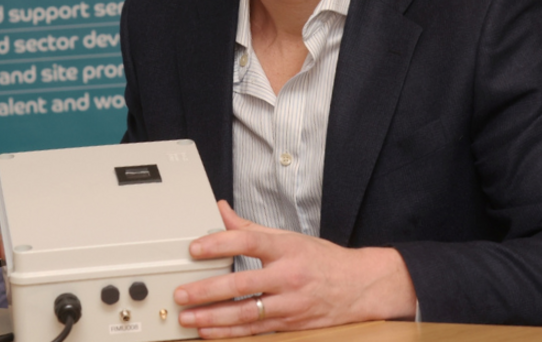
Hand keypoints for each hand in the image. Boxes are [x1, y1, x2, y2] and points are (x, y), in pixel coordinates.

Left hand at [174, 201, 416, 337]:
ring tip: (189, 318)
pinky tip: (210, 332)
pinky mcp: (290, 323)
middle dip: (207, 290)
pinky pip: (256, 330)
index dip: (219, 244)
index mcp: (286, 248)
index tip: (194, 248)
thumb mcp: (289, 237)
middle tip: (182, 293)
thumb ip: (250, 229)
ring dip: (213, 318)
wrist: (359, 287)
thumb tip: (221, 211)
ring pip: (246, 313)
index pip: (248, 242)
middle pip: (242, 283)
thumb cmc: (323, 261)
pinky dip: (231, 333)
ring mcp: (290, 303)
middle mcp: (288, 276)